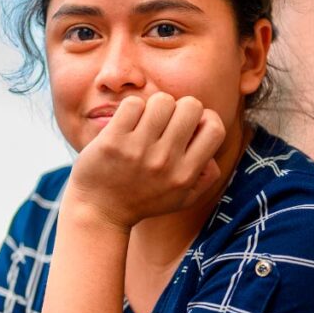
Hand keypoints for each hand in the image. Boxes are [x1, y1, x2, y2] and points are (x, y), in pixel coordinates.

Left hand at [65, 92, 225, 229]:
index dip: (205, 118)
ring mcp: (138, 150)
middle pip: (190, 106)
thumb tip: (213, 152)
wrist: (99, 212)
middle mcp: (165, 162)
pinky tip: (126, 124)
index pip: (214, 127)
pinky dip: (131, 109)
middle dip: (179, 107)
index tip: (189, 126)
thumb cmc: (143, 200)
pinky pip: (133, 104)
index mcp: (185, 174)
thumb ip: (207, 177)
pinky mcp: (113, 141)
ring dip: (153, 106)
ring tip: (144, 122)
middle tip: (164, 122)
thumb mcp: (183, 199)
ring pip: (161, 101)